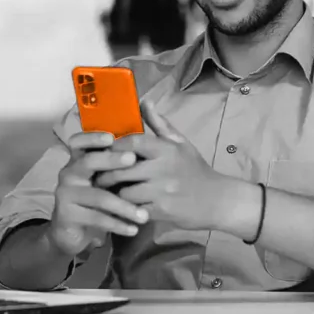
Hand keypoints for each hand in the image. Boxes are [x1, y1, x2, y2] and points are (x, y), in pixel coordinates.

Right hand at [47, 132, 149, 257]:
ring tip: (144, 215)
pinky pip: (96, 218)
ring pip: (99, 196)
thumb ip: (114, 166)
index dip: (92, 137)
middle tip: (133, 159)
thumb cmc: (95, 201)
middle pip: (88, 161)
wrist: (72, 233)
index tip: (112, 137)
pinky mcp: (67, 215)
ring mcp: (66, 194)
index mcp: (78, 161)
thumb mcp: (103, 181)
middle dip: (112, 160)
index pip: (79, 142)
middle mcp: (69, 173)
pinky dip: (117, 224)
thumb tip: (142, 148)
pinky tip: (133, 229)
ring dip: (124, 206)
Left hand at [94, 101, 228, 230]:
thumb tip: (144, 101)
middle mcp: (163, 169)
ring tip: (105, 190)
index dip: (114, 146)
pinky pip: (133, 210)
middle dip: (105, 172)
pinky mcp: (161, 212)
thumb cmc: (194, 169)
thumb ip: (159, 124)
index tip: (104, 150)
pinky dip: (124, 209)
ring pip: (124, 192)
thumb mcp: (181, 143)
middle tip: (96, 173)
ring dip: (113, 192)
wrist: (218, 201)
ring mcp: (162, 192)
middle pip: (122, 169)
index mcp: (167, 149)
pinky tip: (119, 206)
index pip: (133, 141)